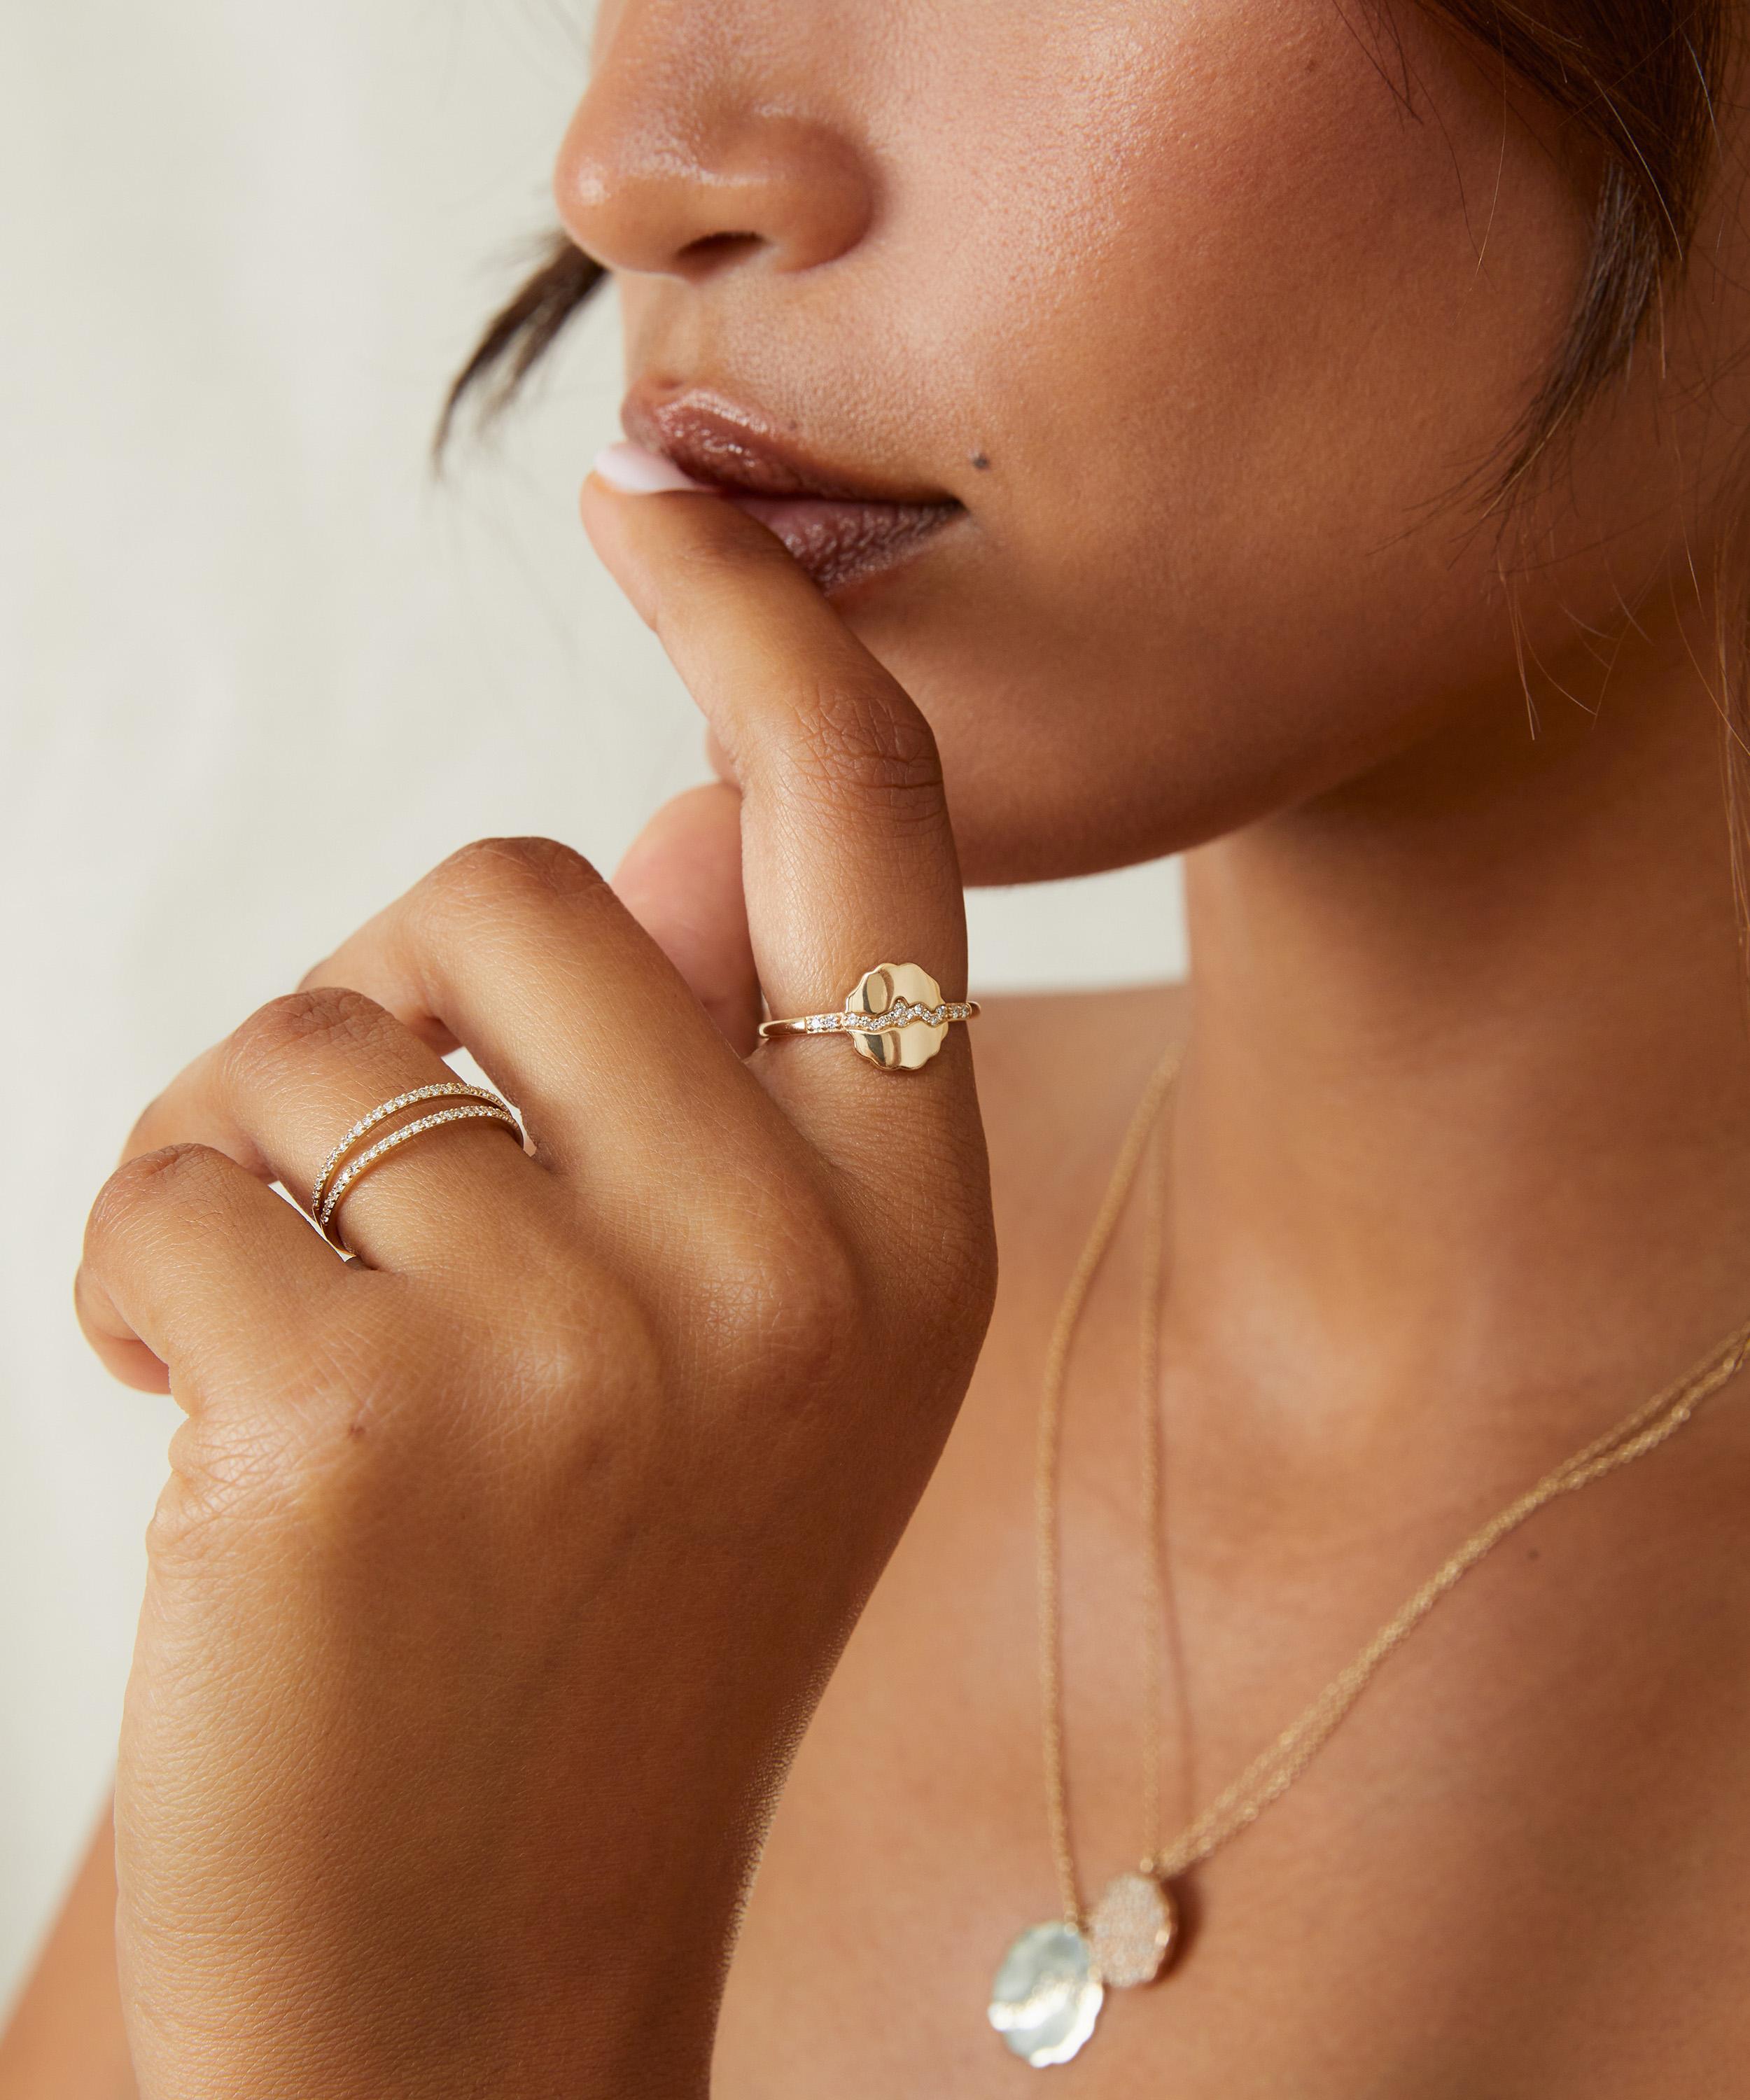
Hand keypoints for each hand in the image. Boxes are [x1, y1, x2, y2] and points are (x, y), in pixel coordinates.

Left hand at [74, 479, 996, 2099]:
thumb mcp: (747, 1345)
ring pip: (326, 1032)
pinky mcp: (359, 1418)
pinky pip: (182, 1174)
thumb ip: (733, 1066)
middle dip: (396, 1012)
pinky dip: (144, 1265)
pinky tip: (213, 1427)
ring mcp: (593, 1344)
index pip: (865, 826)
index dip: (756, 631)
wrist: (473, 1976)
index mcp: (912, 1221)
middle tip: (381, 1208)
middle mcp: (797, 1261)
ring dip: (259, 1151)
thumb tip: (680, 807)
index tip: (645, 499)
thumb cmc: (595, 1622)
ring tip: (304, 1346)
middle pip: (513, 894)